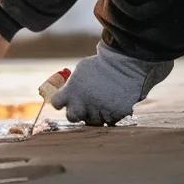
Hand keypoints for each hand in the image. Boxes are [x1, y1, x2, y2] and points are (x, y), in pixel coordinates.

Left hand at [50, 41, 172, 125]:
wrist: (126, 63)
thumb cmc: (102, 63)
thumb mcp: (82, 70)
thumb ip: (73, 84)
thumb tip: (67, 93)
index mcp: (72, 91)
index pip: (57, 103)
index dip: (61, 102)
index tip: (65, 100)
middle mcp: (83, 104)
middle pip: (72, 117)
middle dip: (77, 112)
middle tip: (83, 105)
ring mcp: (99, 111)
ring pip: (92, 120)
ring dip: (95, 113)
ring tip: (102, 99)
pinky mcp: (115, 115)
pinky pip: (109, 121)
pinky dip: (110, 114)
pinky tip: (113, 102)